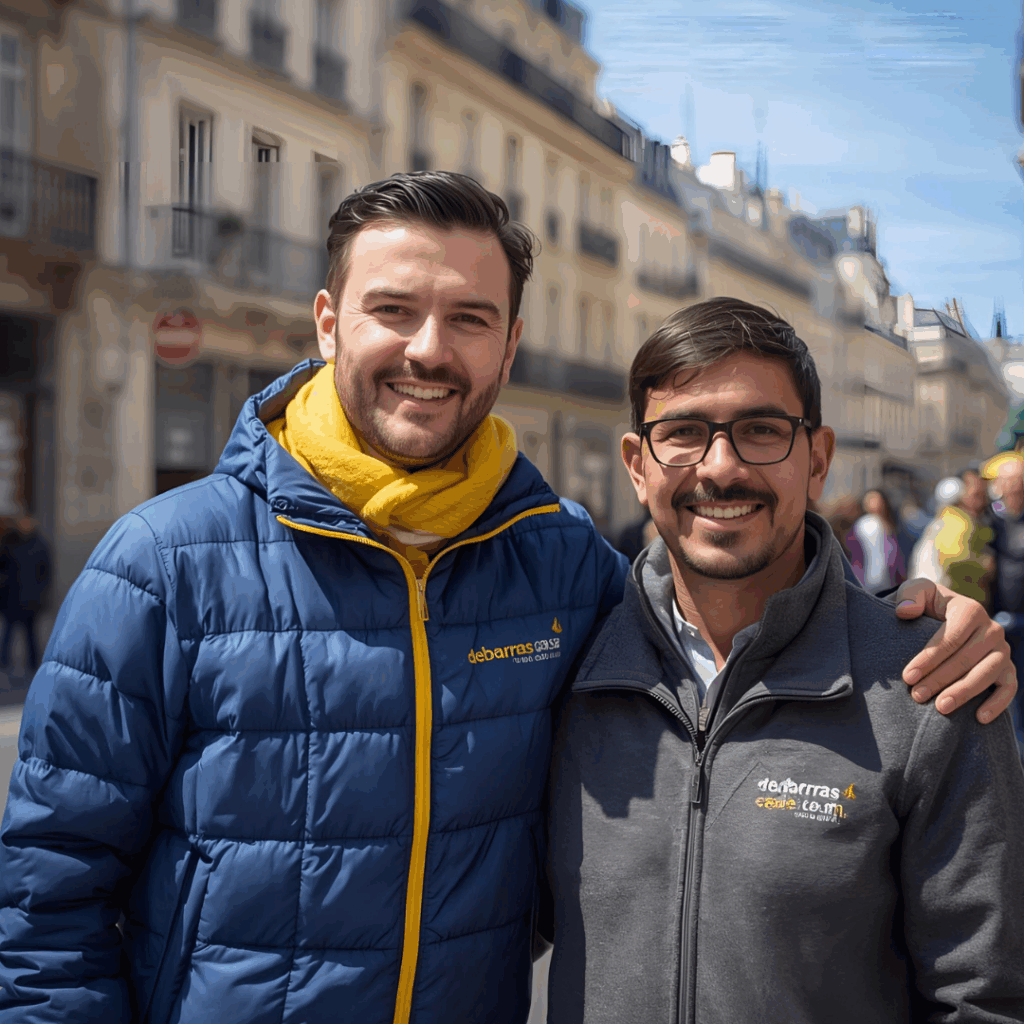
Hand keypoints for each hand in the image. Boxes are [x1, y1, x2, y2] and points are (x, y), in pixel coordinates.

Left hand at [894, 578, 1015, 723]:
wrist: (940, 618)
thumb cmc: (925, 605)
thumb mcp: (914, 591)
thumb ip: (909, 596)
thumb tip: (906, 612)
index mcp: (970, 609)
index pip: (951, 638)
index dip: (929, 658)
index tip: (907, 676)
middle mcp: (992, 629)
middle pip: (967, 658)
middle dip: (940, 679)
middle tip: (917, 695)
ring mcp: (1002, 650)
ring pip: (988, 673)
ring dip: (964, 692)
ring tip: (940, 707)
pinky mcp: (1008, 669)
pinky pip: (1009, 687)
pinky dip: (998, 703)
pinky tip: (979, 718)